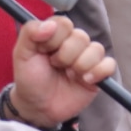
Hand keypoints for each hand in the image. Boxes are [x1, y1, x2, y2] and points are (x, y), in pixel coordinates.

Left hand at [6, 15, 113, 130]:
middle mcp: (74, 43)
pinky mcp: (98, 74)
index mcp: (57, 34)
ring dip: (80, 64)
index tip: (44, 51)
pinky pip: (109, 65)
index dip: (54, 38)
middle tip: (55, 66)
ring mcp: (87, 58)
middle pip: (81, 36)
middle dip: (65, 55)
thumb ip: (30, 32)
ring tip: (69, 75)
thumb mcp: (22, 53)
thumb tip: (50, 25)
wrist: (38, 107)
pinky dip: (98, 72)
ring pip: (96, 49)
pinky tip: (85, 80)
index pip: (64, 23)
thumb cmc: (30, 78)